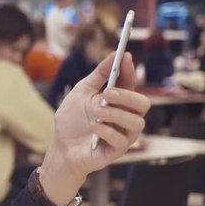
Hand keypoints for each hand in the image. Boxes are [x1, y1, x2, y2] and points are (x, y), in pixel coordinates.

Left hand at [40, 52, 150, 205]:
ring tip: (96, 113)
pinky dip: (105, 130)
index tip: (124, 57)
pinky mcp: (117, 150)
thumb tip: (114, 55)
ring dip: (115, 115)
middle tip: (107, 93)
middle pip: (143, 104)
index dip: (129, 69)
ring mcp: (124, 134)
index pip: (131, 83)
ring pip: (137, 123)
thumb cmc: (73, 119)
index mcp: (118, 101)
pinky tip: (93, 127)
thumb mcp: (82, 92)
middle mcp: (126, 117)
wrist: (62, 146)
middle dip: (127, 96)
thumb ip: (98, 75)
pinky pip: (121, 140)